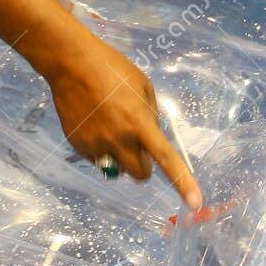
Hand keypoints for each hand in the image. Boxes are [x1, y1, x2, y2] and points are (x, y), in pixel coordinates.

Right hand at [43, 33, 201, 209]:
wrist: (71, 63)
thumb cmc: (111, 68)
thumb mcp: (142, 85)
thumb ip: (149, 114)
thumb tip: (149, 134)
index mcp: (139, 122)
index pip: (165, 158)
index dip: (182, 181)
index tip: (195, 202)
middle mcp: (119, 139)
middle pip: (139, 174)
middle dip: (142, 165)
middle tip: (138, 147)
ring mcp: (96, 144)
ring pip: (115, 168)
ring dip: (119, 157)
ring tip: (109, 129)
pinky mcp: (78, 145)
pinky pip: (95, 158)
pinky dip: (99, 149)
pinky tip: (93, 124)